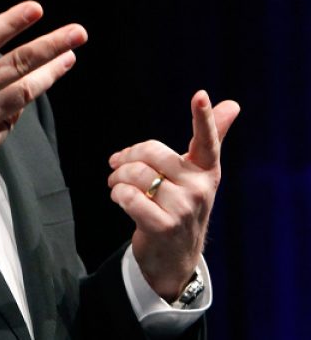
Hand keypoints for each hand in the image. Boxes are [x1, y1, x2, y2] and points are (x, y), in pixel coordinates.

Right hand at [0, 0, 87, 203]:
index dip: (14, 22)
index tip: (36, 8)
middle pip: (20, 65)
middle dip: (52, 46)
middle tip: (78, 32)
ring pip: (25, 93)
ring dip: (50, 75)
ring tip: (70, 59)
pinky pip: (10, 120)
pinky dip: (19, 105)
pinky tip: (28, 95)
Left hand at [107, 90, 239, 299]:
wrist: (174, 255)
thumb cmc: (181, 203)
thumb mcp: (196, 173)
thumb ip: (210, 138)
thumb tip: (232, 104)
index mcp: (206, 170)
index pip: (206, 139)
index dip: (203, 117)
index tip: (199, 95)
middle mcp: (200, 187)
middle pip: (150, 153)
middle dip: (126, 158)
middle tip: (117, 166)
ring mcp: (183, 209)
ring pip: (135, 174)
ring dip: (116, 178)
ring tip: (117, 185)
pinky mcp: (163, 226)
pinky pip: (127, 196)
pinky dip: (116, 194)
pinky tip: (121, 200)